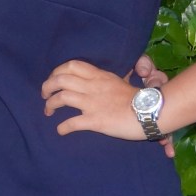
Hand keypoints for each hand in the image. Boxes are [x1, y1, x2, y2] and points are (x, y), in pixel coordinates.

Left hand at [42, 60, 170, 152]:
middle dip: (47, 86)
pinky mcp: (95, 120)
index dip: (57, 71)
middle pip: (60, 79)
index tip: (53, 79)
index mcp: (99, 76)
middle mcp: (92, 86)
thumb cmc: (138, 99)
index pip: (72, 65)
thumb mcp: (122, 82)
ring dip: (50, 104)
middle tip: (45, 95)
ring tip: (48, 111)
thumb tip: (104, 78)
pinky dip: (63, 127)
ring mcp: (93, 103)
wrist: (150, 112)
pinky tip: (60, 130)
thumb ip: (108, 80)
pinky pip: (72, 123)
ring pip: (62, 98)